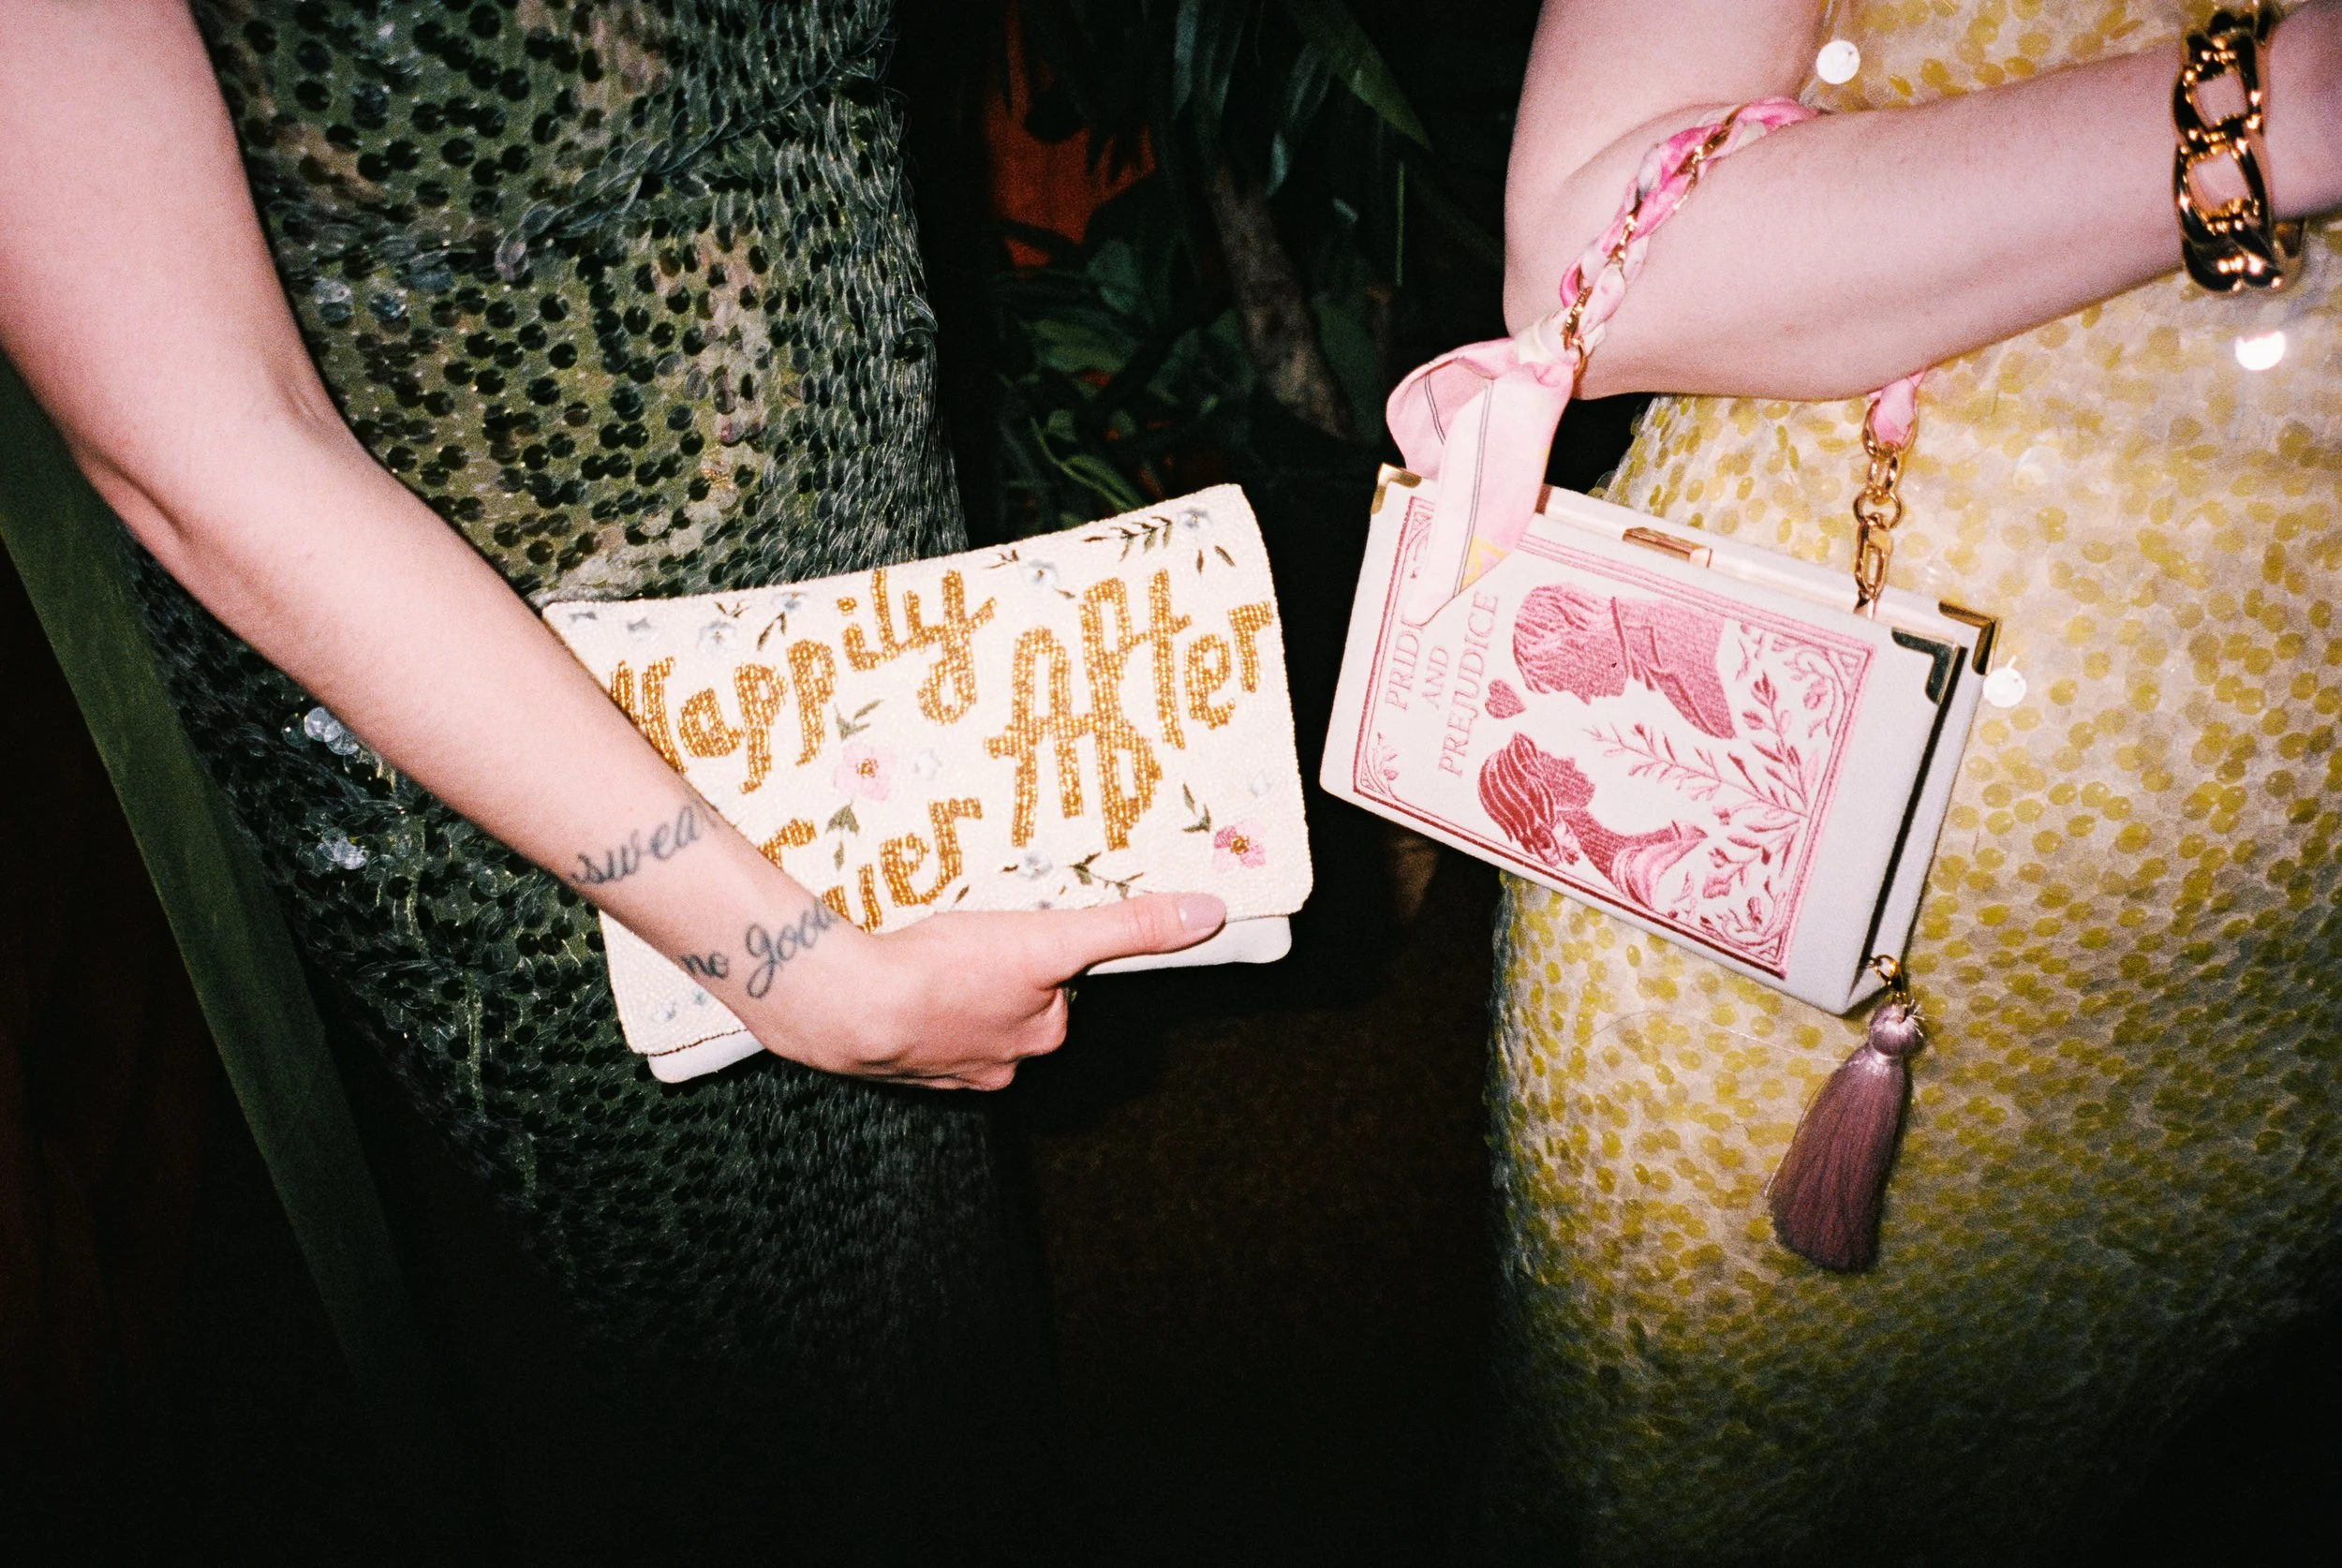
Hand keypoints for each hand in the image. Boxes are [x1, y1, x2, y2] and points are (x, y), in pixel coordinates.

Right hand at [750, 893, 1228, 1089]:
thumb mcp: (1053, 937)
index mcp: (1038, 1037)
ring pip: (963, 1018)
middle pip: (1013, 1003)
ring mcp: (941, 1067)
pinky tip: (896, 979)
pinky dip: (911, 1005)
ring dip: (954, 991)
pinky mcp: (893, 1058)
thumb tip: (1210, 915)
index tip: (1016, 930)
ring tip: (933, 954)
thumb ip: (1131, 927)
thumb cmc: (950, 972)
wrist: (854, 1005)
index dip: (1042, 952)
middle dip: (999, 972)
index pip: (1058, 986)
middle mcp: (998, 1064)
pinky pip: (913, 1026)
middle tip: (973, 933)